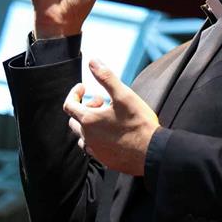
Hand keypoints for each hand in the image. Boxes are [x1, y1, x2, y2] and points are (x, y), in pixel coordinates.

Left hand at [63, 59, 159, 175]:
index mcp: (89, 120)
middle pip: (74, 120)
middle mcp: (88, 137)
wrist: (152, 152)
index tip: (83, 87)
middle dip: (84, 107)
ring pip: (83, 136)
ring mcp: (96, 150)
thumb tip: (92, 61)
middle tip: (101, 102)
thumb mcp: (124, 95)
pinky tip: (112, 134)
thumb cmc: (138, 123)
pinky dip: (97, 138)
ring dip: (89, 125)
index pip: (69, 105)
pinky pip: (93, 148)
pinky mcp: (106, 159)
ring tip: (106, 118)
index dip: (74, 93)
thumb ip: (106, 77)